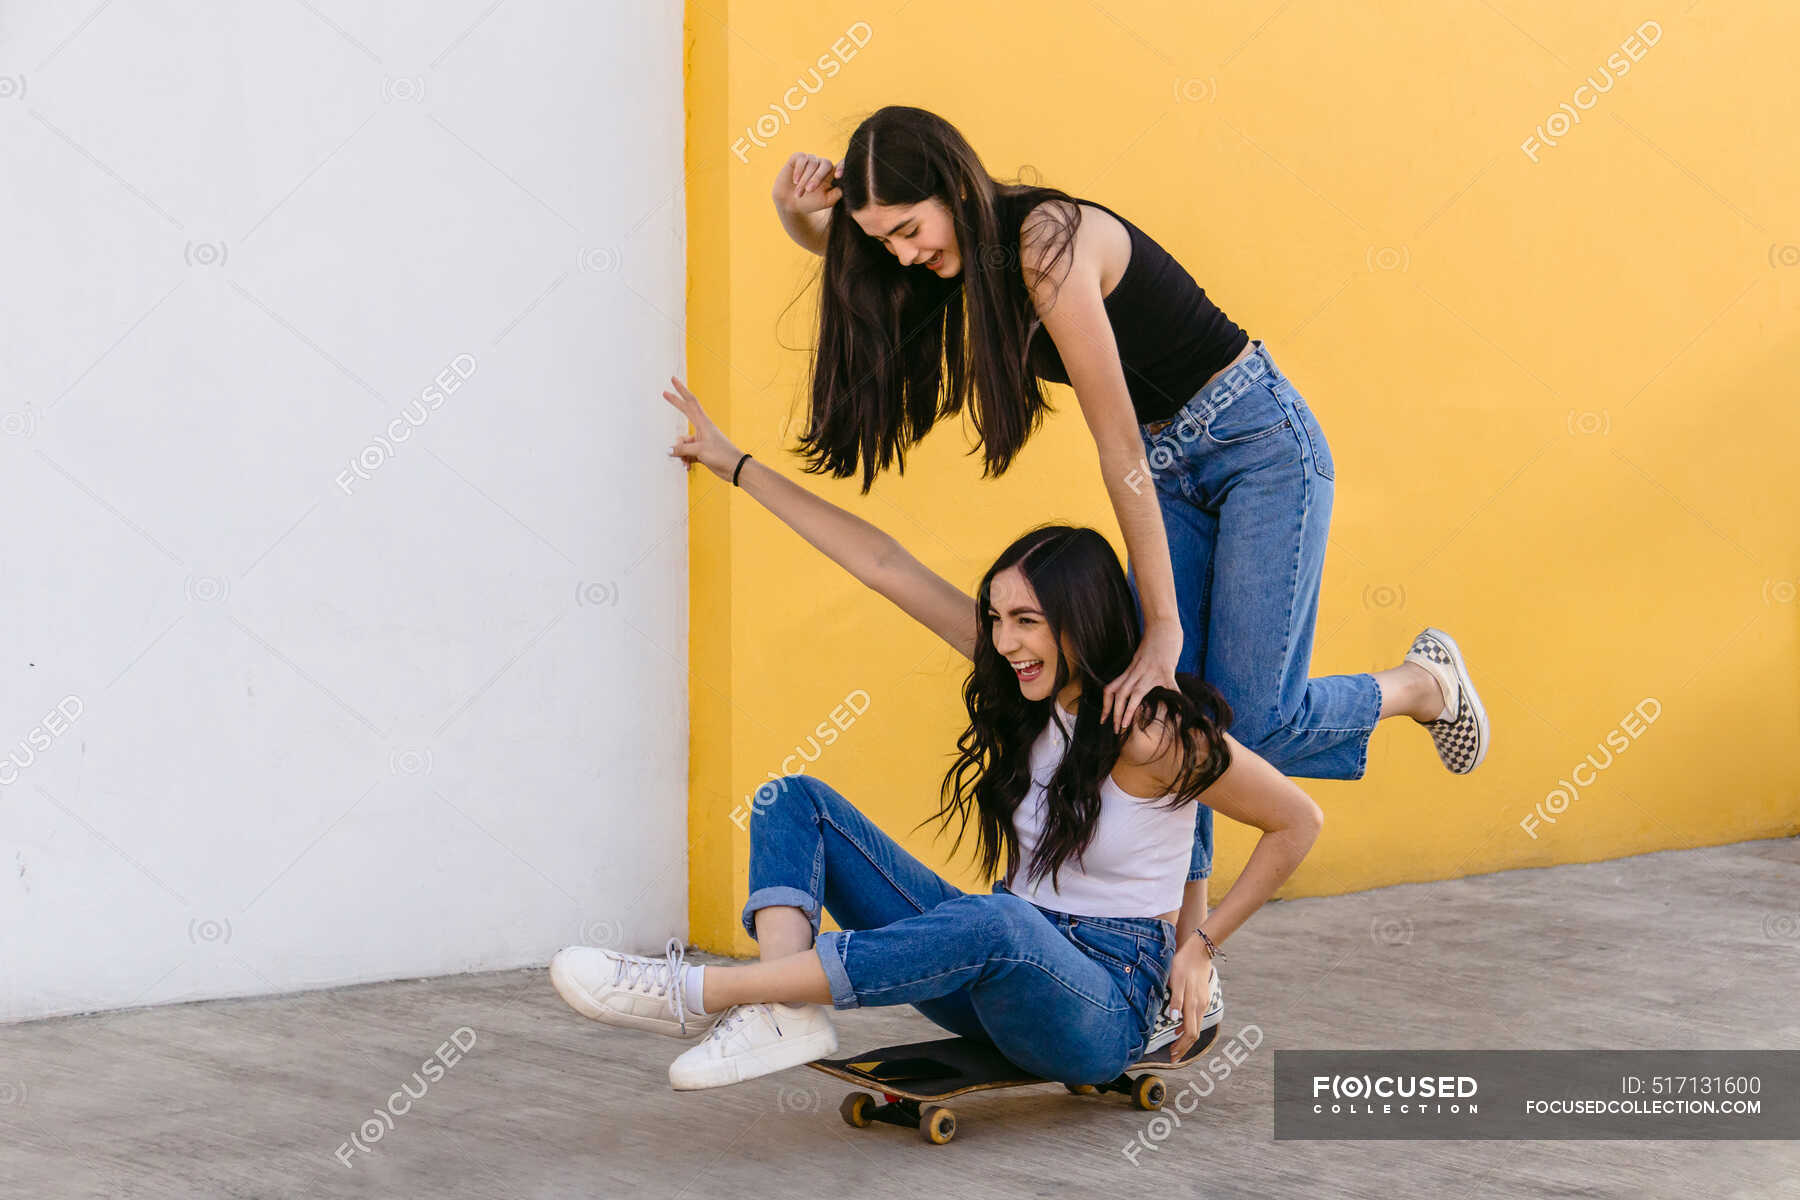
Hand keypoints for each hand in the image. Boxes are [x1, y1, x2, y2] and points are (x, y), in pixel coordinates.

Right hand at [662, 376, 744, 481]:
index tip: (673, 380)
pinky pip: (687, 453)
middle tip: (664, 392)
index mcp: (703, 423)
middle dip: (675, 403)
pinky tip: (688, 468)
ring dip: (681, 453)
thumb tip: (668, 450)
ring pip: (683, 442)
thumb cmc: (721, 455)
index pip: (690, 403)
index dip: (681, 391)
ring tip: (686, 463)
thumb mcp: (699, 451)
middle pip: (685, 412)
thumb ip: (682, 450)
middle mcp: (702, 429)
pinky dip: (685, 460)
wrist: (735, 468)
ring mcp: (701, 440)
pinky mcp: (702, 451)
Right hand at [773, 152, 842, 215]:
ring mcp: (812, 159)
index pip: (842, 165)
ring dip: (804, 180)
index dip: (842, 167)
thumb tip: (844, 187)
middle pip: (826, 164)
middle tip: (809, 190)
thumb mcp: (825, 201)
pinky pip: (801, 159)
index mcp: (833, 173)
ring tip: (799, 194)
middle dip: (817, 178)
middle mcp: (824, 164)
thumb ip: (836, 194)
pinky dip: (798, 170)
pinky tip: (795, 181)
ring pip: (812, 164)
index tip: (838, 176)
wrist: (790, 202)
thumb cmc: (811, 202)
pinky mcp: (799, 157)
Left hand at [1102, 618, 1180, 732]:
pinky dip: (1173, 699)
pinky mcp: (1166, 669)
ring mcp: (1151, 670)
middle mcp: (1137, 671)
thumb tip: (1134, 684)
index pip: (1112, 689)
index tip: (1103, 720)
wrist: (1162, 624)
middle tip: (1115, 730)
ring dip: (1129, 710)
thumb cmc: (1153, 640)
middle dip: (1115, 713)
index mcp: (1131, 669)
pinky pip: (1170, 687)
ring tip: (1125, 725)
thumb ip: (1136, 671)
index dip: (1106, 705)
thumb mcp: (1140, 657)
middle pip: (1121, 694)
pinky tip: (1177, 712)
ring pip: (1136, 693)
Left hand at [1164, 936, 1215, 1061]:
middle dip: (1184, 1047)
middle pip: (1194, 1033)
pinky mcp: (1201, 997)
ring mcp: (1202, 1002)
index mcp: (1193, 1004)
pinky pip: (1195, 1018)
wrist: (1199, 950)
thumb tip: (1174, 1021)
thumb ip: (1175, 1001)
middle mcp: (1200, 1006)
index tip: (1173, 1057)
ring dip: (1185, 1038)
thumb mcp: (1176, 981)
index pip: (1190, 1033)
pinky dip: (1187, 1027)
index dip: (1182, 1047)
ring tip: (1174, 1046)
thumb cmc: (1183, 964)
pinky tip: (1179, 1028)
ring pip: (1195, 1026)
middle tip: (1173, 1057)